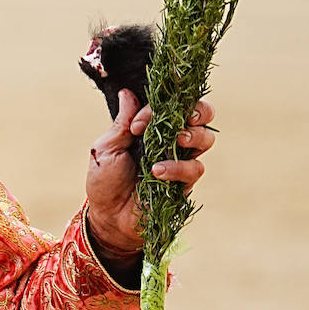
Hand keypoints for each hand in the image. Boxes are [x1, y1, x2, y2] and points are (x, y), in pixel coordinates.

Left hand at [85, 89, 215, 252]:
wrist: (107, 216)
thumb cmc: (104, 181)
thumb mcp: (107, 148)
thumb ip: (121, 122)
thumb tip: (128, 93)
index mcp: (151, 127)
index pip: (169, 104)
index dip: (159, 107)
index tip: (136, 125)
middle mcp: (170, 139)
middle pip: (202, 114)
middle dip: (200, 110)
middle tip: (186, 116)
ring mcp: (180, 160)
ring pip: (205, 138)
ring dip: (193, 136)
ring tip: (177, 140)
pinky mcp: (184, 183)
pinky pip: (194, 168)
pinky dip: (178, 167)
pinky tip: (158, 171)